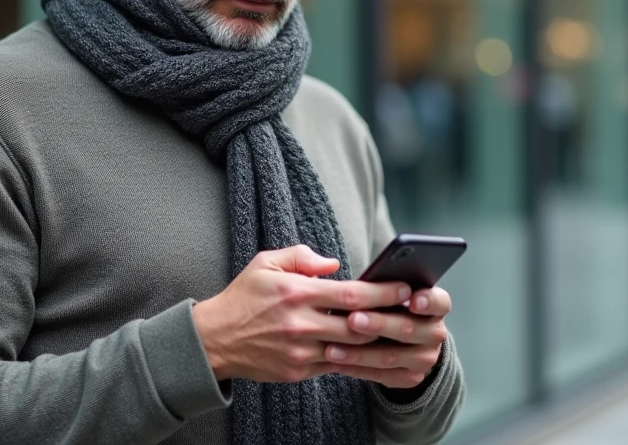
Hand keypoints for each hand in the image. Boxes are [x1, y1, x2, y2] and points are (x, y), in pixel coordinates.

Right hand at [192, 245, 411, 383]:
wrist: (213, 340)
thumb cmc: (244, 296)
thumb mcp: (266, 262)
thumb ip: (302, 257)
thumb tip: (334, 264)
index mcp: (296, 292)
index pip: (350, 294)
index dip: (383, 293)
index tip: (406, 289)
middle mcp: (301, 324)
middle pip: (358, 326)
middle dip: (390, 320)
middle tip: (414, 313)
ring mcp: (300, 352)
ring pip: (352, 350)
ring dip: (379, 343)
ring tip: (403, 334)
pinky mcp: (297, 371)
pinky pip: (336, 366)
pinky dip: (358, 361)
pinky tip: (377, 353)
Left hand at [322, 287, 450, 388]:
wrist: (400, 339)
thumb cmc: (389, 304)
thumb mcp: (391, 289)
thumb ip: (382, 282)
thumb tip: (350, 273)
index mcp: (435, 305)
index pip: (439, 301)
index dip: (427, 301)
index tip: (411, 299)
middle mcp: (435, 332)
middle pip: (409, 328)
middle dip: (379, 324)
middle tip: (353, 319)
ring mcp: (424, 358)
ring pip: (391, 357)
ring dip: (359, 353)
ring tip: (332, 348)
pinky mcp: (410, 378)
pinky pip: (381, 375)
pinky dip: (356, 368)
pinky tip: (335, 362)